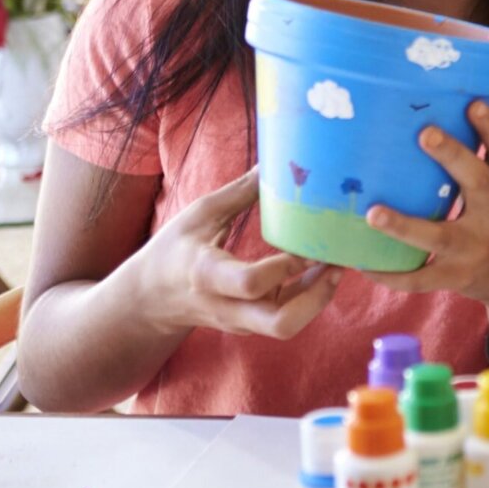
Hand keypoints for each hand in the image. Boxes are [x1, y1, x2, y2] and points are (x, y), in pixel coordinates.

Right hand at [134, 165, 341, 337]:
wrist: (151, 298)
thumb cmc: (174, 249)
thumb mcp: (199, 214)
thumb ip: (239, 193)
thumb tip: (272, 162)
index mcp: (208, 275)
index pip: (250, 283)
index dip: (285, 267)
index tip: (306, 245)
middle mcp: (227, 306)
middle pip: (281, 324)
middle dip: (318, 296)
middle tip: (336, 263)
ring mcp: (240, 322)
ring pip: (289, 325)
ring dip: (320, 297)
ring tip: (336, 263)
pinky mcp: (251, 325)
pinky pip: (287, 318)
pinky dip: (310, 297)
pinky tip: (322, 270)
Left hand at [362, 100, 488, 301]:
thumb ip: (478, 162)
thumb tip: (435, 112)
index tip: (474, 104)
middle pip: (477, 182)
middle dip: (453, 157)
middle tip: (425, 133)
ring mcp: (474, 248)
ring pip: (439, 237)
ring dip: (405, 226)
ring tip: (373, 213)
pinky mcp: (457, 277)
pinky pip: (421, 278)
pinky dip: (391, 275)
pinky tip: (363, 266)